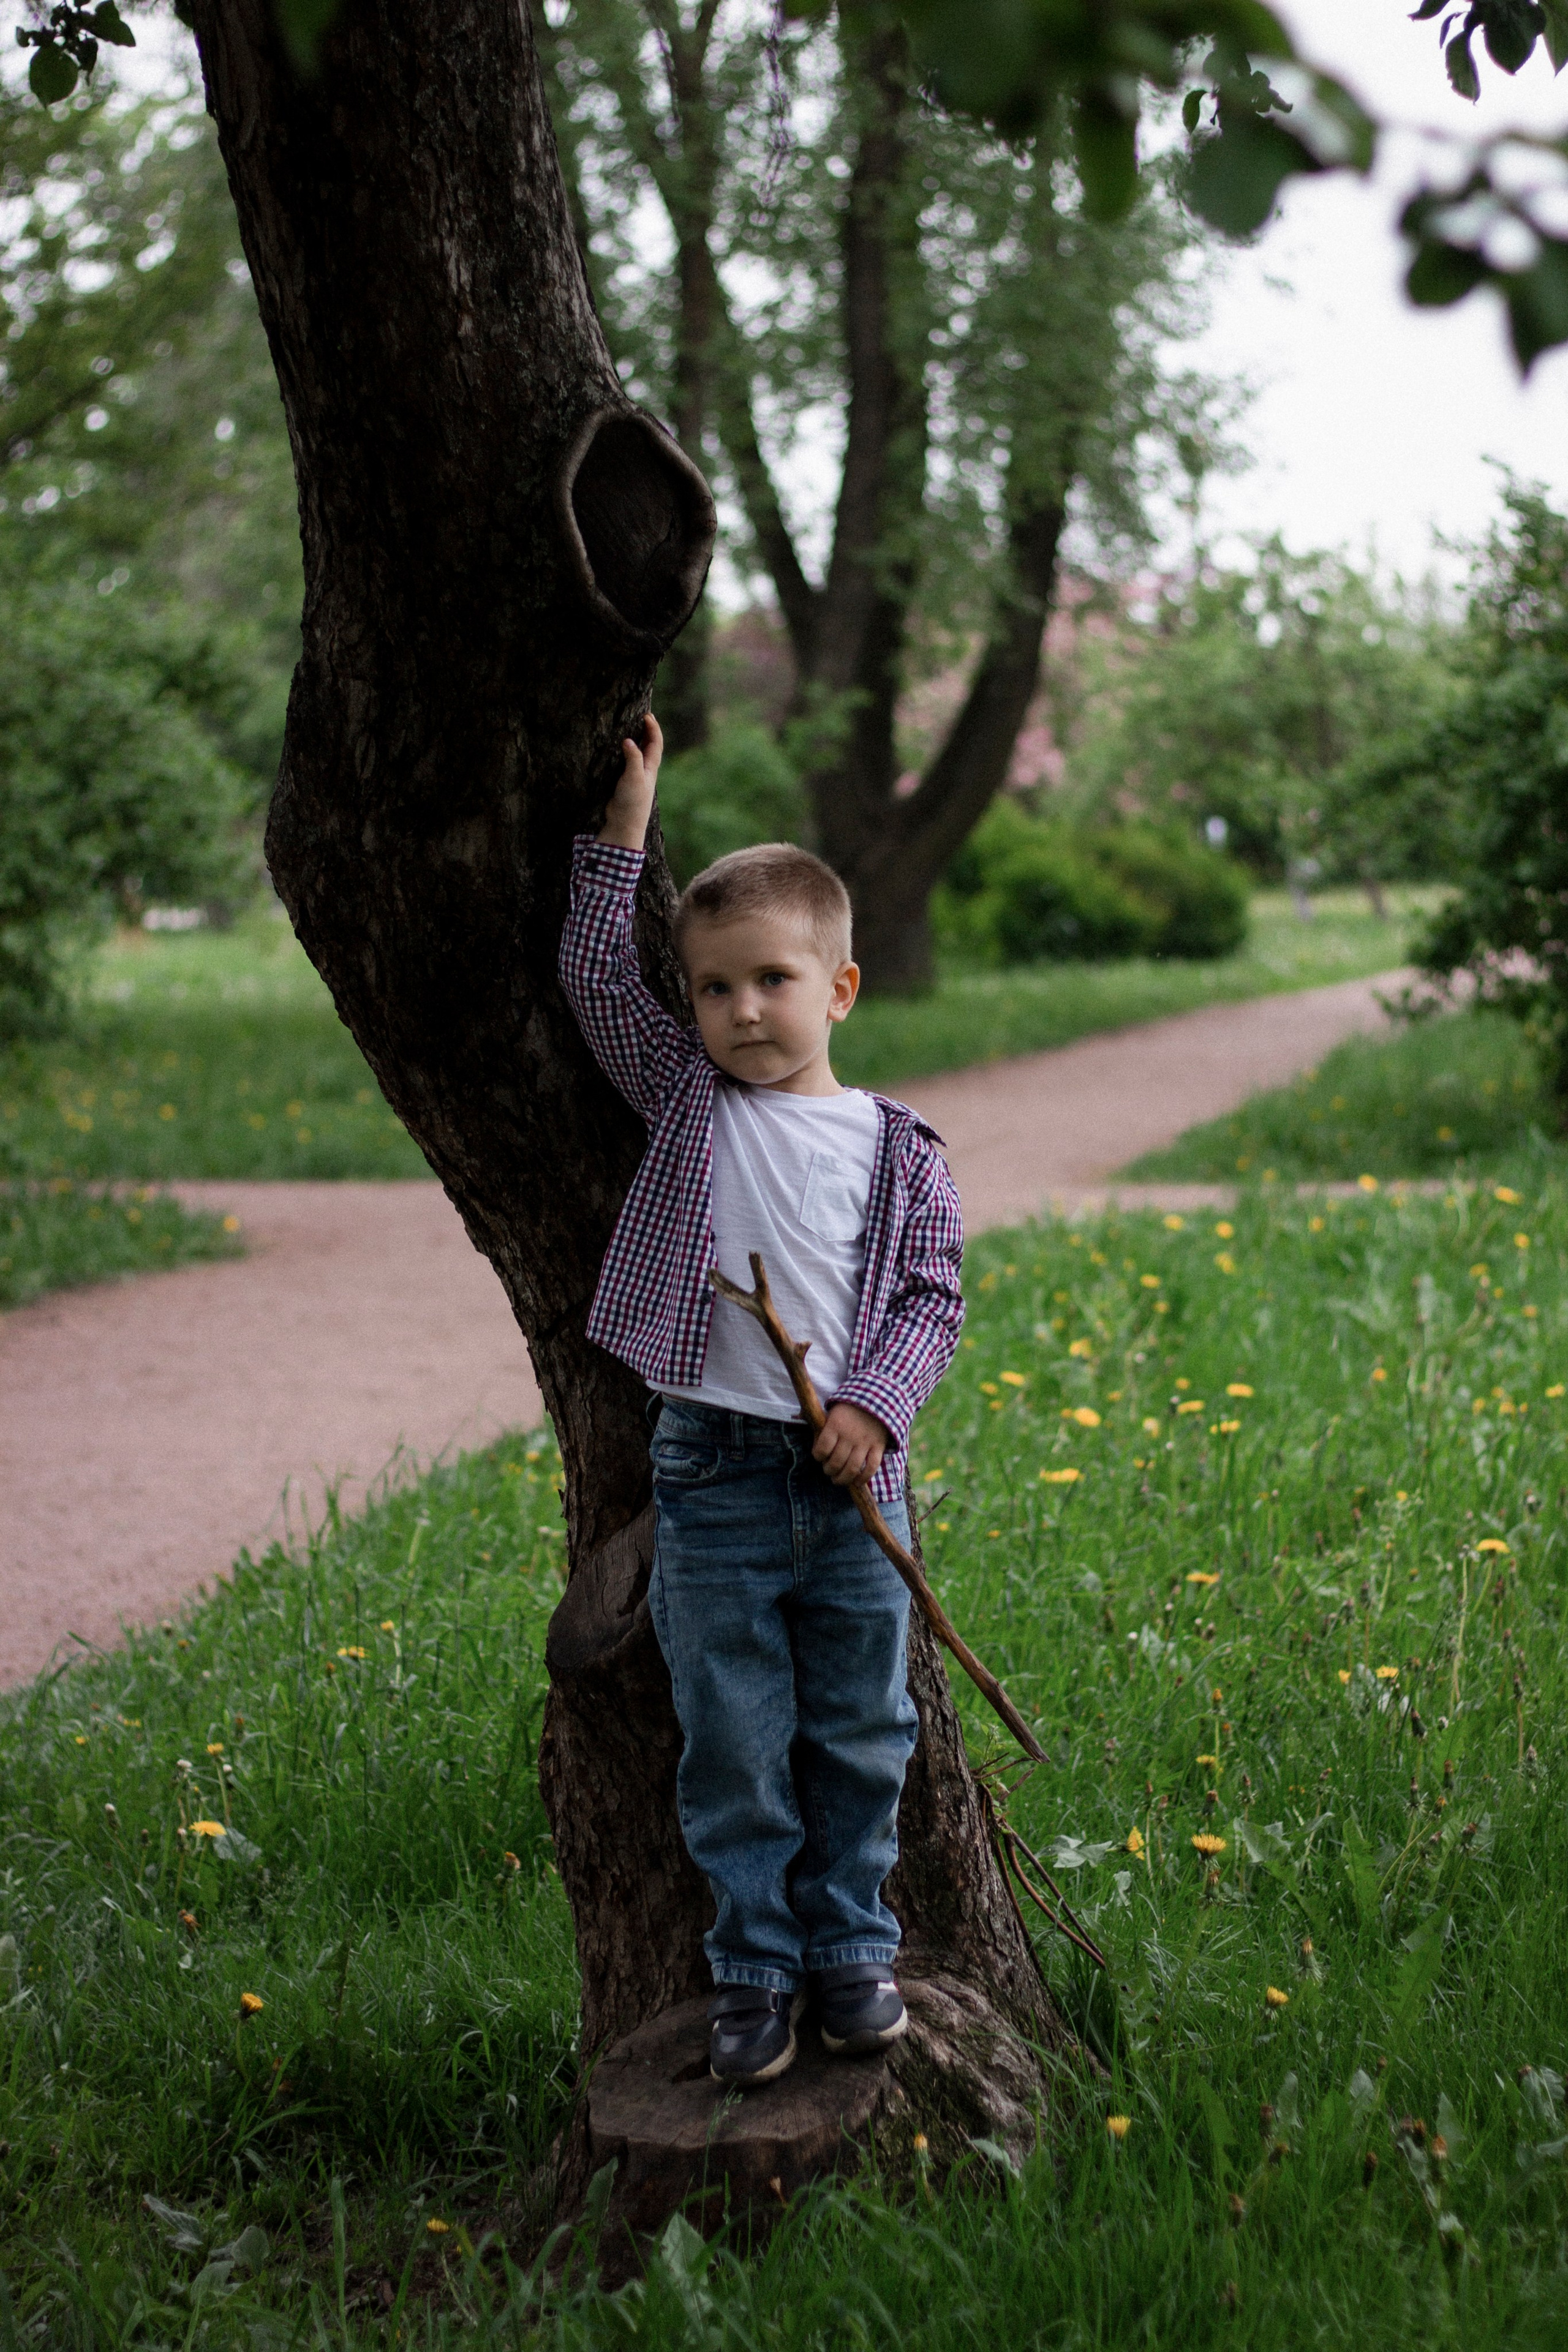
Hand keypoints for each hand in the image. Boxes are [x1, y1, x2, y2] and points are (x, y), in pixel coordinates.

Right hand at [598, 713, 662, 849]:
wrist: (624, 824)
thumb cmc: (632, 802)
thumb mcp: (634, 777)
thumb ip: (632, 758)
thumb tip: (628, 740)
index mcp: (651, 768)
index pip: (655, 743)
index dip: (653, 729)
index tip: (647, 715)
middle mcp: (645, 771)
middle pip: (650, 747)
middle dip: (648, 731)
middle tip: (644, 716)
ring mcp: (635, 777)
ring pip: (640, 754)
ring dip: (639, 741)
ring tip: (634, 728)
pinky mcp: (624, 782)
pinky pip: (627, 762)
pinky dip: (626, 752)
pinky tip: (619, 749)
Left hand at [813, 1401, 888, 1487]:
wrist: (876, 1398)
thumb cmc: (849, 1408)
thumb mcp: (831, 1409)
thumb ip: (818, 1419)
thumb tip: (795, 1417)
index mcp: (835, 1425)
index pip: (821, 1449)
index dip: (818, 1457)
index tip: (820, 1457)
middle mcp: (849, 1435)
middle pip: (835, 1462)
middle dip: (829, 1470)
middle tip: (828, 1470)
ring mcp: (865, 1442)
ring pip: (852, 1468)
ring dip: (843, 1479)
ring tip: (838, 1479)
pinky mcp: (878, 1447)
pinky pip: (871, 1467)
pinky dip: (864, 1478)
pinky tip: (857, 1481)